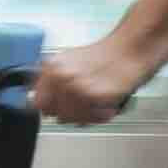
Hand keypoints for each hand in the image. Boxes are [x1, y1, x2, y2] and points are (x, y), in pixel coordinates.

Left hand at [30, 27, 167, 126]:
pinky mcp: (94, 96)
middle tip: (85, 101)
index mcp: (50, 67)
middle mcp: (60, 77)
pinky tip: (106, 102)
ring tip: (97, 100)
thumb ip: (51, 83)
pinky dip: (99, 115)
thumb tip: (35, 102)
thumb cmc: (105, 56)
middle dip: (68, 112)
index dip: (50, 107)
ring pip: (71, 119)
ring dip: (85, 114)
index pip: (37, 103)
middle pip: (54, 114)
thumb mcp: (69, 63)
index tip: (61, 105)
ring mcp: (76, 87)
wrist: (132, 48)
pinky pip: (89, 119)